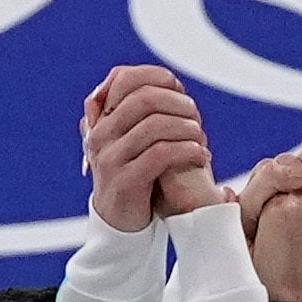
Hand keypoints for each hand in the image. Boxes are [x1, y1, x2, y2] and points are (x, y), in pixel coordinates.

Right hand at [80, 63, 215, 229]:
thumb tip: (162, 80)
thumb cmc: (134, 177)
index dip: (157, 77)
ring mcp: (109, 159)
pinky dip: (187, 151)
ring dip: (186, 128)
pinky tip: (202, 155)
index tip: (181, 89)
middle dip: (177, 103)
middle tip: (196, 115)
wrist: (119, 224)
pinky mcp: (125, 182)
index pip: (124, 79)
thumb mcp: (128, 141)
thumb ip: (136, 112)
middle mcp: (99, 136)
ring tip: (201, 137)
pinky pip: (161, 155)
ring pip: (154, 126)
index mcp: (100, 121)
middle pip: (144, 100)